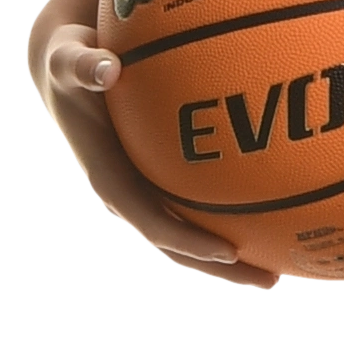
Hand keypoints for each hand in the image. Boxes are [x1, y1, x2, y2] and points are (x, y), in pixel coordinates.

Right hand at [33, 9, 275, 290]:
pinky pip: (194, 211)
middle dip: (221, 270)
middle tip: (271, 284)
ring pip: (188, 238)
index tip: (229, 253)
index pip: (150, 223)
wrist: (64, 69)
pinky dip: (230, 223)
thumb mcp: (68, 60)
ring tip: (279, 275)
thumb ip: (83, 64)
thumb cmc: (71, 63)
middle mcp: (125, 197)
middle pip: (176, 247)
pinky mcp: (153, 184)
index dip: (188, 242)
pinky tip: (273, 223)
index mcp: (107, 179)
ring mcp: (140, 194)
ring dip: (231, 263)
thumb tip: (106, 68)